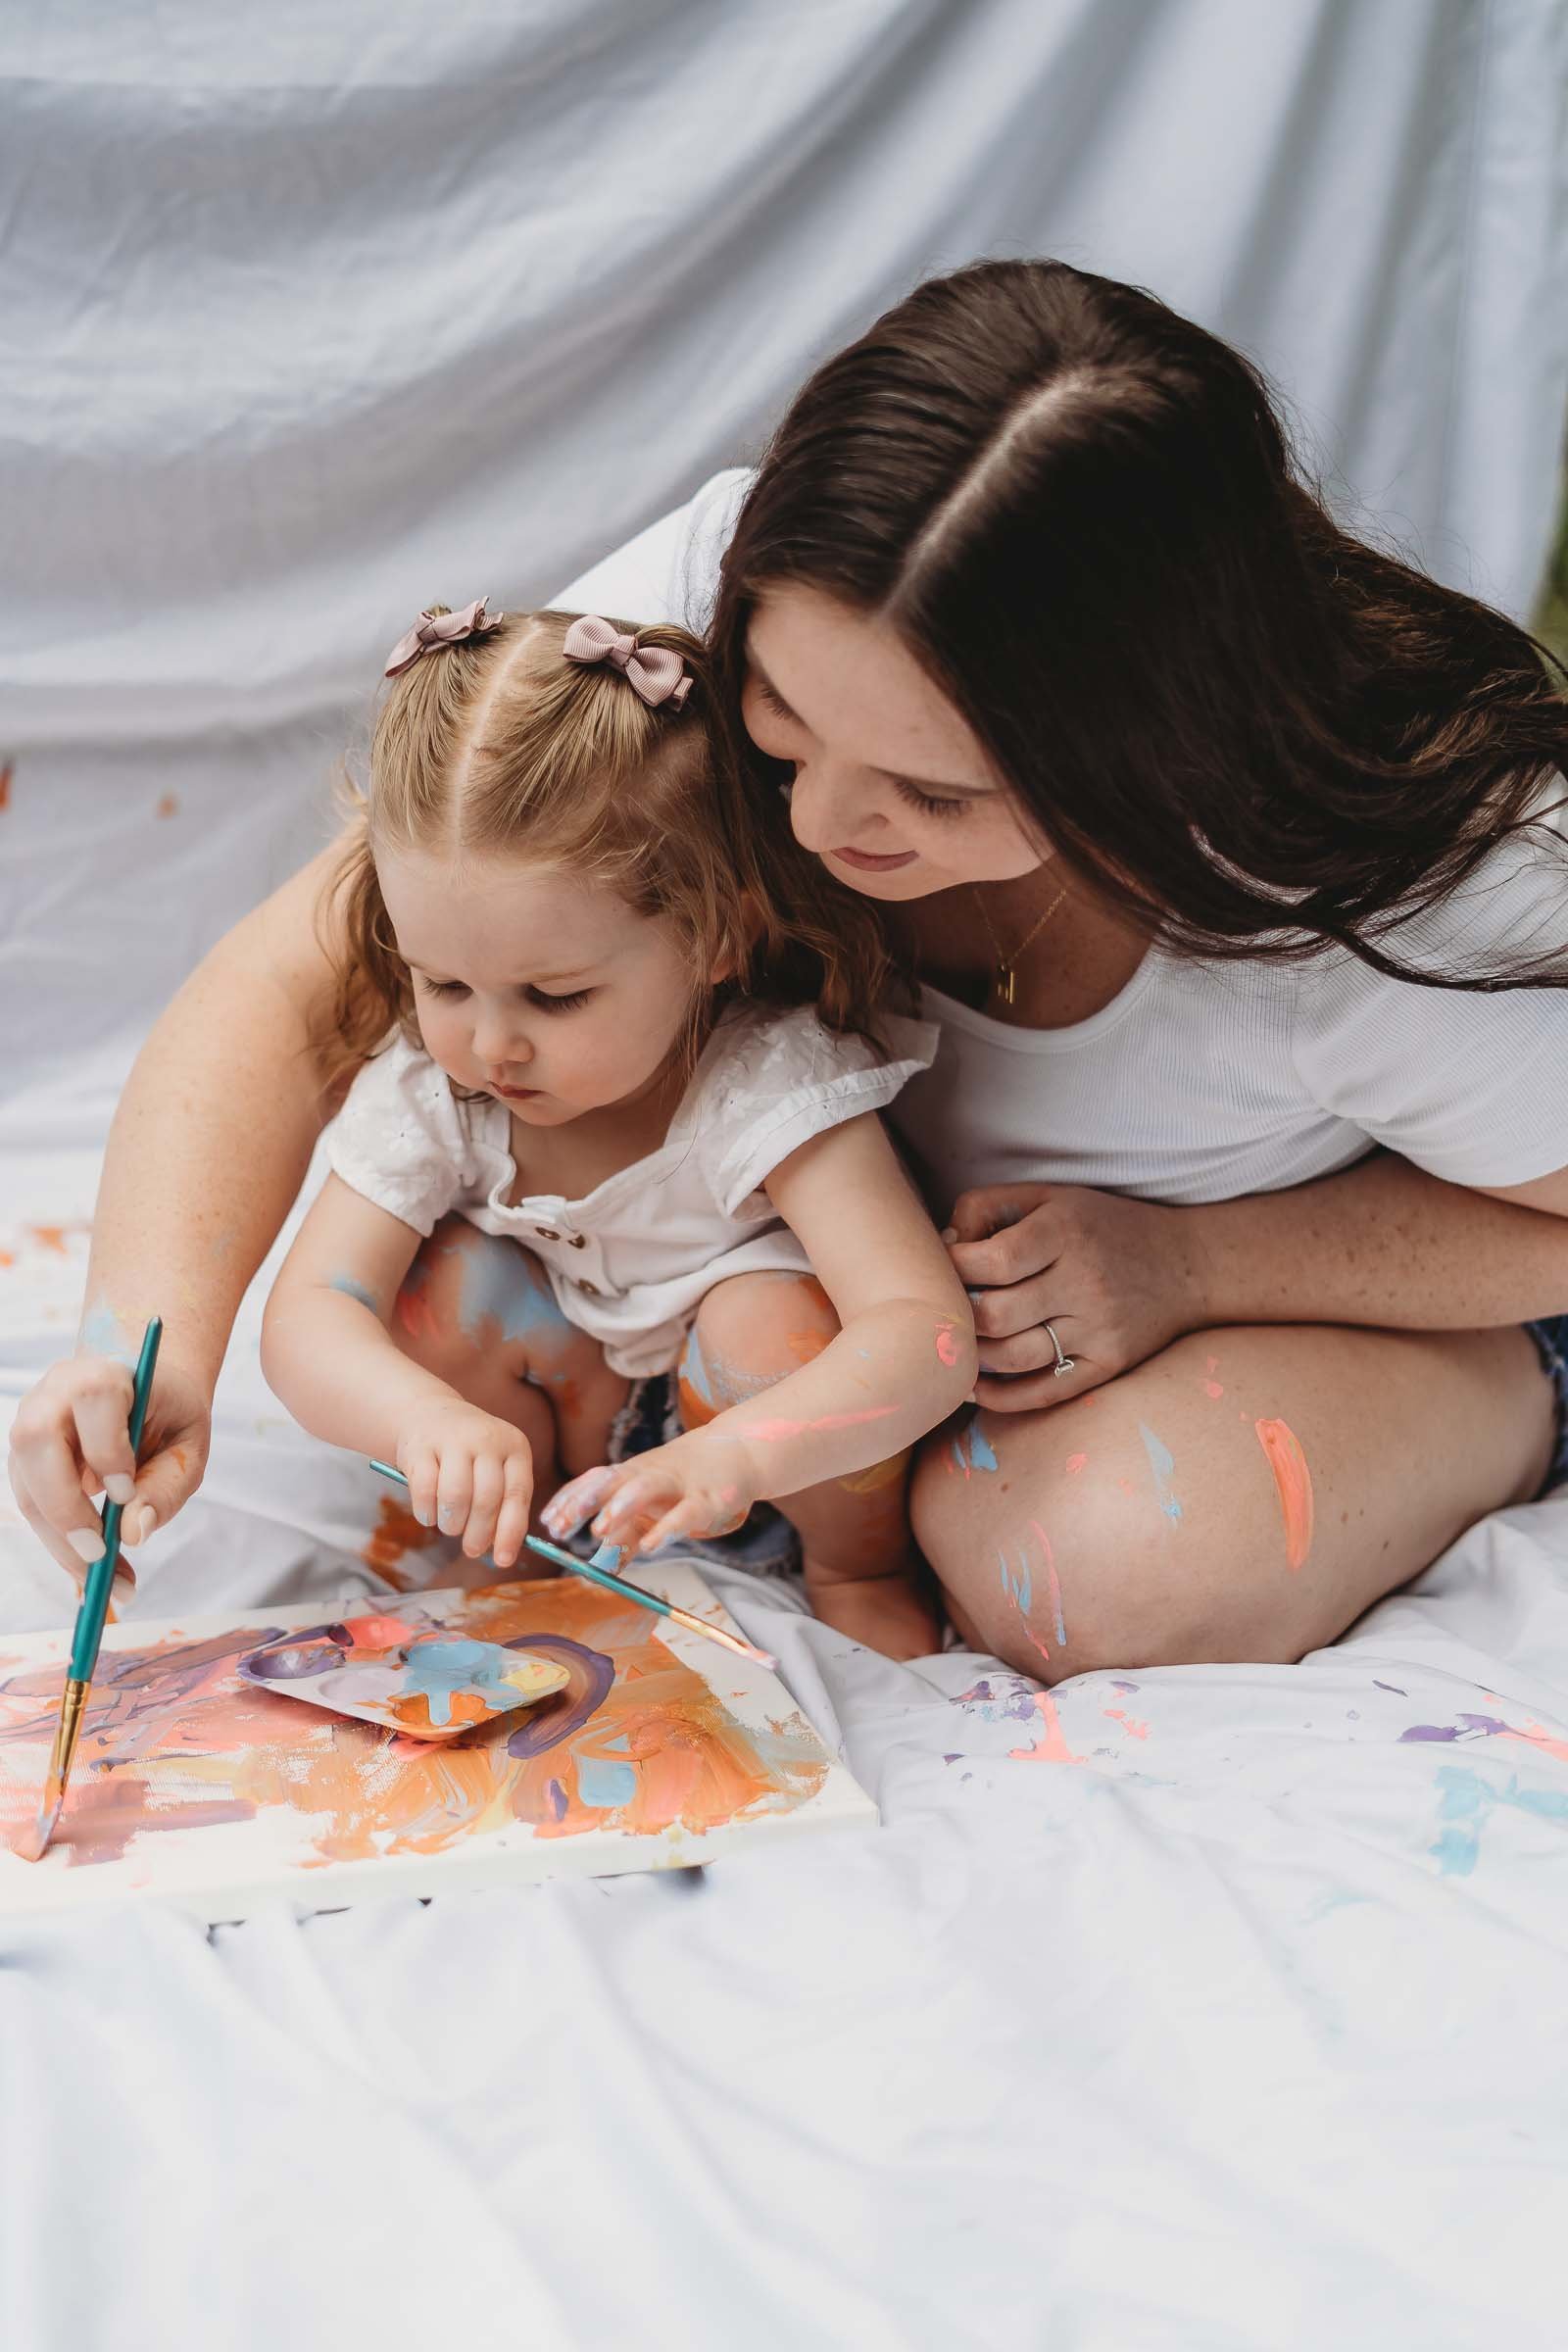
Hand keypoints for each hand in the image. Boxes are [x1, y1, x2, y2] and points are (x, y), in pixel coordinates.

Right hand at [7, 1352, 211, 1598]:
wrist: (146, 1392)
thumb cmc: (171, 1415)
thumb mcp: (189, 1446)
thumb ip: (166, 1485)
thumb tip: (133, 1533)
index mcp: (105, 1371)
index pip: (93, 1397)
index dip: (105, 1448)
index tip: (126, 1493)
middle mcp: (56, 1392)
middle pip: (37, 1441)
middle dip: (64, 1505)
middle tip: (100, 1556)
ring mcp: (32, 1424)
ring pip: (26, 1483)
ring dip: (59, 1539)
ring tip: (102, 1582)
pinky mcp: (25, 1459)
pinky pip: (31, 1504)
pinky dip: (59, 1543)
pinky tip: (89, 1573)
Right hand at [397, 1398, 533, 1567]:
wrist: (430, 1415)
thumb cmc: (469, 1455)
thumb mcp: (495, 1468)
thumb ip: (501, 1504)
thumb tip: (501, 1552)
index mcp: (514, 1447)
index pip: (517, 1494)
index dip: (510, 1532)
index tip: (503, 1561)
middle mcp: (487, 1439)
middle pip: (487, 1498)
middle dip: (478, 1533)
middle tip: (471, 1549)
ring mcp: (453, 1438)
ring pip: (456, 1496)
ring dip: (452, 1523)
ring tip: (450, 1527)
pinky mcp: (421, 1446)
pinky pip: (425, 1489)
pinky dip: (427, 1512)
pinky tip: (429, 1515)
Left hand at [543, 1431, 755, 1556]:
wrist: (737, 1453)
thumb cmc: (685, 1482)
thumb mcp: (650, 1507)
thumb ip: (626, 1537)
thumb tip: (598, 1571)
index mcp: (631, 1473)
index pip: (593, 1481)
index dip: (569, 1500)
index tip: (546, 1522)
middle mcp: (649, 1473)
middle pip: (610, 1481)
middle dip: (582, 1502)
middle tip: (559, 1527)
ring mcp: (677, 1483)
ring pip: (644, 1488)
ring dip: (619, 1507)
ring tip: (598, 1531)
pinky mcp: (706, 1499)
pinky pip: (684, 1514)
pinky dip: (666, 1529)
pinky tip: (650, 1547)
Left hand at [946, 1182, 1208, 1411]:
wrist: (1186, 1264)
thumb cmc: (1101, 1226)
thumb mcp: (1048, 1196)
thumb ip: (985, 1208)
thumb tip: (943, 1247)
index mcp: (1064, 1232)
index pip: (991, 1261)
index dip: (953, 1268)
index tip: (947, 1267)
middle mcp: (1083, 1281)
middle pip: (995, 1315)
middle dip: (960, 1315)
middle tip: (950, 1310)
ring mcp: (1098, 1329)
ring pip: (1012, 1358)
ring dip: (973, 1355)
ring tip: (961, 1343)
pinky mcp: (1109, 1365)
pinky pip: (1044, 1392)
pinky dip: (1000, 1396)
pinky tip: (977, 1385)